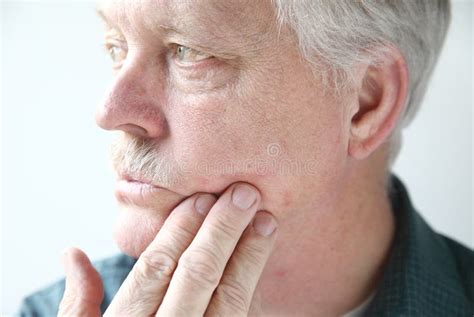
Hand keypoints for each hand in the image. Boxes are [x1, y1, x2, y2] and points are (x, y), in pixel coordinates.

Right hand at [58, 183, 277, 315]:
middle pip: (197, 276)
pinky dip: (252, 288)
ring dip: (250, 256)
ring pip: (229, 300)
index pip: (157, 269)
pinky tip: (263, 260)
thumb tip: (72, 253)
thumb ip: (79, 303)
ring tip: (265, 220)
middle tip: (244, 194)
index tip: (203, 197)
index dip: (182, 230)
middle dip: (222, 231)